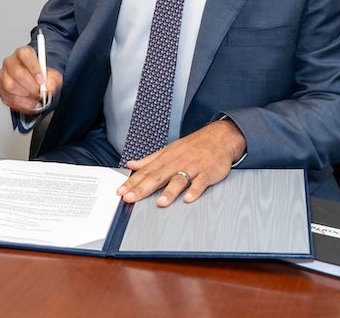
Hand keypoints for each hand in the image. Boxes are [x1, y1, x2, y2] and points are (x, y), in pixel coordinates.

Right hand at [0, 46, 61, 114]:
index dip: (34, 68)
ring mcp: (3, 76)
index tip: (42, 80)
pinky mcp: (1, 90)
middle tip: (40, 93)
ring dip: (26, 96)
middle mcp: (10, 62)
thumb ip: (54, 79)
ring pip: (10, 86)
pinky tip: (30, 104)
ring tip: (36, 99)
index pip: (24, 55)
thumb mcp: (52, 75)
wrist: (34, 84)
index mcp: (22, 53)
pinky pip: (9, 98)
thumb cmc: (40, 77)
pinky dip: (22, 104)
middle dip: (31, 86)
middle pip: (17, 73)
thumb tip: (50, 85)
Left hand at [116, 119, 246, 206]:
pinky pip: (201, 182)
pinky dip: (195, 190)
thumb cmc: (192, 146)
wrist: (219, 137)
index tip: (121, 192)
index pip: (145, 171)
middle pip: (158, 176)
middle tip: (130, 198)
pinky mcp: (208, 172)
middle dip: (143, 188)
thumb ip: (149, 159)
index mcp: (166, 158)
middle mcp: (177, 162)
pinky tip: (189, 198)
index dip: (132, 182)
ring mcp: (193, 167)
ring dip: (170, 191)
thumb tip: (131, 164)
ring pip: (179, 180)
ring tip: (160, 202)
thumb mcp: (168, 150)